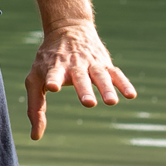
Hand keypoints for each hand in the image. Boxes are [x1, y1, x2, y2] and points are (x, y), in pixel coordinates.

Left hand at [24, 19, 135, 140]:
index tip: (52, 87)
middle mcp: (74, 65)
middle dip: (84, 89)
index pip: (52, 73)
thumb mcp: (35, 78)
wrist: (68, 28)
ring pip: (100, 75)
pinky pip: (116, 74)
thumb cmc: (49, 59)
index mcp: (54, 67)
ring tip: (111, 102)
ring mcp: (91, 64)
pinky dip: (124, 83)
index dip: (52, 80)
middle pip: (79, 77)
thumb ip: (35, 107)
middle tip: (88, 102)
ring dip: (106, 88)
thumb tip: (36, 137)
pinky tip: (131, 95)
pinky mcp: (105, 63)